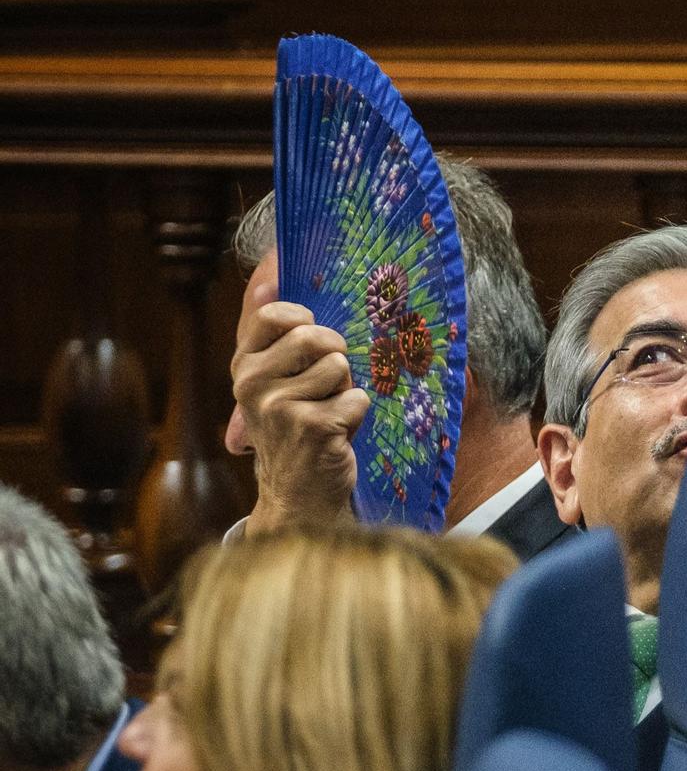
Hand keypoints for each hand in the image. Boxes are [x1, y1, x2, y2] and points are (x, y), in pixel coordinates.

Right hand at [229, 278, 368, 533]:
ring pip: (341, 367)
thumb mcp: (274, 381)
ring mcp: (281, 407)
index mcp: (244, 367)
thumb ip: (273, 334)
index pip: (275, 316)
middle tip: (326, 390)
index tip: (314, 344)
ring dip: (346, 390)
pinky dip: (358, 415)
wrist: (298, 494)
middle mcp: (253, 384)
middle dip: (335, 360)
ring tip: (330, 414)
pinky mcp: (314, 427)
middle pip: (317, 337)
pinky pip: (358, 398)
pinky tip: (338, 434)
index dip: (306, 322)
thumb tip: (266, 276)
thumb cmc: (295, 428)